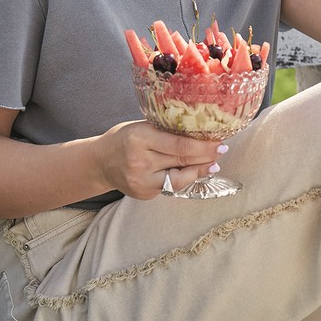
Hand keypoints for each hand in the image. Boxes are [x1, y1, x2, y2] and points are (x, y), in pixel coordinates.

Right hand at [98, 120, 224, 199]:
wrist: (100, 162)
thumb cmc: (125, 139)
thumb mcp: (142, 126)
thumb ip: (167, 130)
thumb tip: (202, 132)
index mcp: (139, 138)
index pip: (180, 144)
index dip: (204, 145)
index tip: (219, 141)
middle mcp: (140, 161)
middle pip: (183, 160)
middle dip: (206, 156)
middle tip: (221, 150)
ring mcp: (141, 181)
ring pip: (181, 179)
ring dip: (200, 170)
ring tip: (212, 164)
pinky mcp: (144, 194)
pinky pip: (172, 187)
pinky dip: (185, 178)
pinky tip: (192, 171)